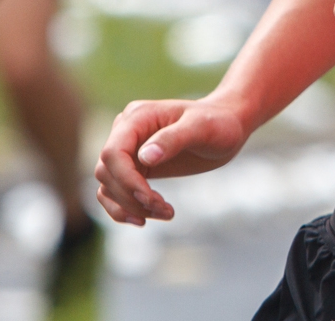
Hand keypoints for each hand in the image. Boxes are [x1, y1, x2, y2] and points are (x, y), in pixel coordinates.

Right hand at [95, 97, 247, 224]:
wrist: (228, 126)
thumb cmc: (218, 122)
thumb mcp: (201, 128)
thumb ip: (173, 139)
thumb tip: (145, 157)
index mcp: (137, 117)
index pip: (113, 153)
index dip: (126, 180)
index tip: (150, 198)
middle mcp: (126, 131)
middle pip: (107, 173)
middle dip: (132, 197)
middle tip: (165, 210)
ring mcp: (129, 150)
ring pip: (108, 186)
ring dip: (130, 207)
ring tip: (165, 213)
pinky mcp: (136, 167)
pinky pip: (114, 191)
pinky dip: (125, 208)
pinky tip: (146, 218)